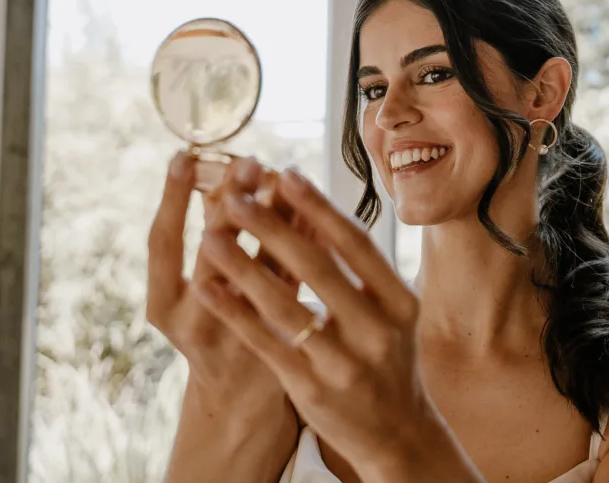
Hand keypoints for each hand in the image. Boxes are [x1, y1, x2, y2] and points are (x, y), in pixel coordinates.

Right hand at [146, 153, 296, 417]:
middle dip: (232, 204)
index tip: (184, 155)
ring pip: (260, 267)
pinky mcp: (282, 343)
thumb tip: (237, 173)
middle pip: (212, 252)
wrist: (242, 402)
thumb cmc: (218, 331)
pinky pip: (299, 285)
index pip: (161, 244)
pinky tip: (320, 214)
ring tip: (284, 176)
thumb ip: (219, 241)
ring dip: (275, 220)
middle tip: (248, 162)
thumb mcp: (201, 292)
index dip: (170, 199)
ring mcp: (239, 336)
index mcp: (164, 306)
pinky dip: (309, 247)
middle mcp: (195, 322)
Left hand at [189, 162, 467, 478]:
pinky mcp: (311, 389)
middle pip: (318, 268)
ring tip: (211, 233)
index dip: (319, 208)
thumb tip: (318, 207)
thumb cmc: (388, 358)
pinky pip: (263, 341)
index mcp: (400, 302)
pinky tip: (207, 285)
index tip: (286, 174)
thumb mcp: (393, 313)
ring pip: (283, 304)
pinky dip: (233, 310)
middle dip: (273, 227)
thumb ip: (365, 270)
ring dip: (242, 265)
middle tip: (238, 196)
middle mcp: (376, 330)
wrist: (397, 433)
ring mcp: (343, 363)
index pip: (356, 244)